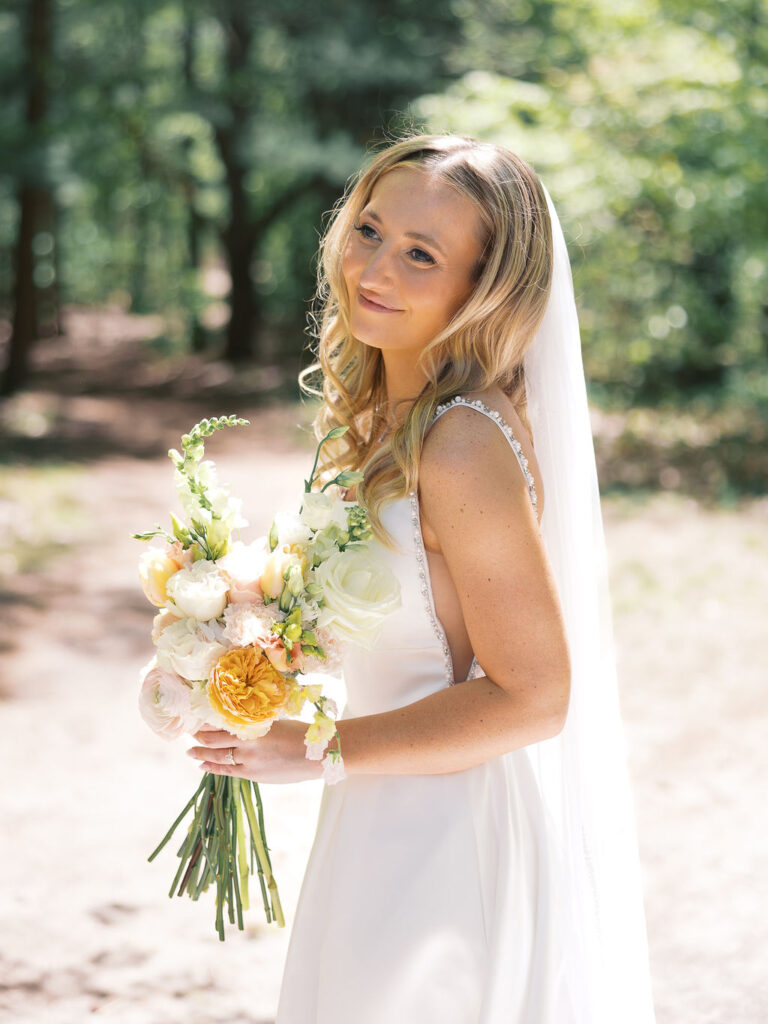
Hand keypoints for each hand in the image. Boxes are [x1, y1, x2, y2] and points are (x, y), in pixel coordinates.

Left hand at [186, 720, 323, 783]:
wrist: (318, 754)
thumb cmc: (300, 734)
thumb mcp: (275, 722)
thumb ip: (255, 724)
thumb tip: (235, 722)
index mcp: (255, 723)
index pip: (221, 720)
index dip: (206, 720)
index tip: (196, 717)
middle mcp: (249, 740)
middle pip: (213, 738)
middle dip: (199, 736)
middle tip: (189, 732)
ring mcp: (250, 759)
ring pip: (217, 755)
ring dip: (201, 753)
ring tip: (190, 751)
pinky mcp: (253, 774)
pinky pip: (227, 770)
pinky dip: (212, 767)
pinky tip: (202, 765)